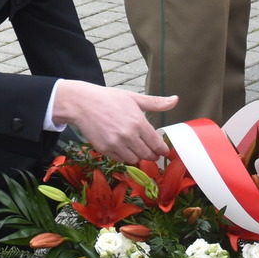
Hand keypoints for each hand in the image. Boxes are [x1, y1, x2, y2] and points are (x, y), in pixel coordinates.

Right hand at [53, 82, 176, 161]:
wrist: (82, 104)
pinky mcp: (105, 150)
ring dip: (138, 156)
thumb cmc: (109, 98)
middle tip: (152, 153)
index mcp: (138, 122)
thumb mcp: (134, 98)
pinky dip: (124, 156)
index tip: (164, 151)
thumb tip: (175, 100)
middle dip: (152, 155)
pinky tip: (124, 148)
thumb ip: (156, 103)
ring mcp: (116, 144)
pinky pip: (120, 159)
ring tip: (137, 149)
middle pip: (147, 155)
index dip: (162, 150)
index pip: (156, 144)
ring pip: (134, 159)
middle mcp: (129, 135)